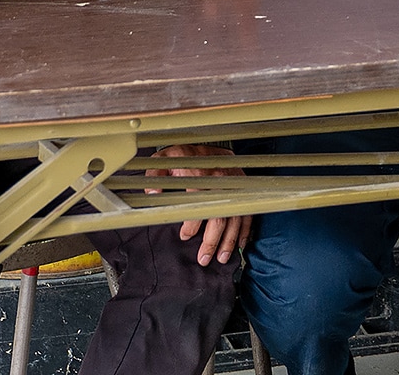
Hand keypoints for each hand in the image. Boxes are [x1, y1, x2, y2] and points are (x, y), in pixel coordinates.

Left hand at [151, 145, 251, 265]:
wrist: (203, 139)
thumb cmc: (180, 154)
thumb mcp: (162, 161)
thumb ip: (155, 177)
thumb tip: (152, 194)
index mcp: (198, 172)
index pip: (199, 203)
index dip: (192, 223)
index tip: (184, 236)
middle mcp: (219, 179)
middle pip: (220, 215)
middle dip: (212, 241)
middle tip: (204, 259)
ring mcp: (234, 183)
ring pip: (235, 217)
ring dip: (229, 240)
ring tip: (221, 258)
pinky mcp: (242, 185)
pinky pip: (247, 210)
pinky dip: (244, 229)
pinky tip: (240, 244)